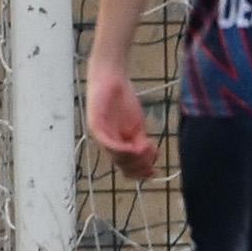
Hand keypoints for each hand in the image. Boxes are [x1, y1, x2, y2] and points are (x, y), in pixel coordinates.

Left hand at [86, 60, 155, 178]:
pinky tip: (135, 147)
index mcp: (116, 144)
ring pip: (116, 157)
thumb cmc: (122, 99)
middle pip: (122, 165)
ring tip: (147, 149)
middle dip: (139, 166)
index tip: (155, 171)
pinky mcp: (95, 126)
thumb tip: (148, 159)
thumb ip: (140, 142)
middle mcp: (106, 143)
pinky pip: (108, 143)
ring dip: (134, 158)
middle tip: (153, 161)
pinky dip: (122, 149)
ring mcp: (100, 136)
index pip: (126, 166)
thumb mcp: (137, 125)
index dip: (140, 172)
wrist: (111, 78)